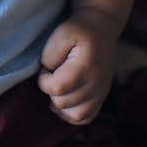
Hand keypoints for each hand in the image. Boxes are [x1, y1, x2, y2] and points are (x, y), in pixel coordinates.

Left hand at [37, 7, 119, 124]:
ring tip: (58, 88)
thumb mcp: (62, 33)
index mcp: (86, 67)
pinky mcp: (102, 97)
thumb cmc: (79, 29)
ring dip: (61, 105)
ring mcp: (101, 93)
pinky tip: (64, 101)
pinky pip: (86, 118)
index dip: (44, 80)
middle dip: (51, 90)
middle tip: (54, 73)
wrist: (101, 28)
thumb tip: (48, 74)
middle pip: (64, 103)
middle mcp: (97, 84)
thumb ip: (51, 55)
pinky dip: (72, 114)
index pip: (57, 88)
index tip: (46, 67)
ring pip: (76, 115)